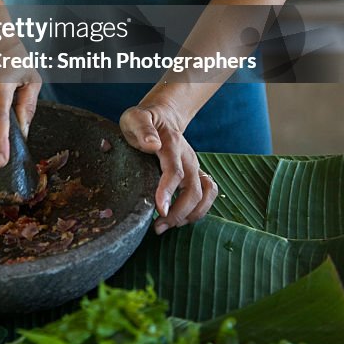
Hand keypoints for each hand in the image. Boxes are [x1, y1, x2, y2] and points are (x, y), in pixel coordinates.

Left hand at [119, 102, 217, 233]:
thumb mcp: (135, 119)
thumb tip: (151, 145)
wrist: (163, 116)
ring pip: (205, 195)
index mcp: (171, 144)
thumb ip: (141, 128)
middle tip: (158, 227)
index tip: (159, 210)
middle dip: (178, 213)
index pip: (174, 171)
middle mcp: (188, 157)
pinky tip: (179, 218)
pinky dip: (198, 211)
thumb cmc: (144, 121)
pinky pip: (208, 195)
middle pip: (193, 190)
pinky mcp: (198, 174)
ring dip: (190, 215)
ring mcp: (195, 167)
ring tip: (167, 225)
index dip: (168, 192)